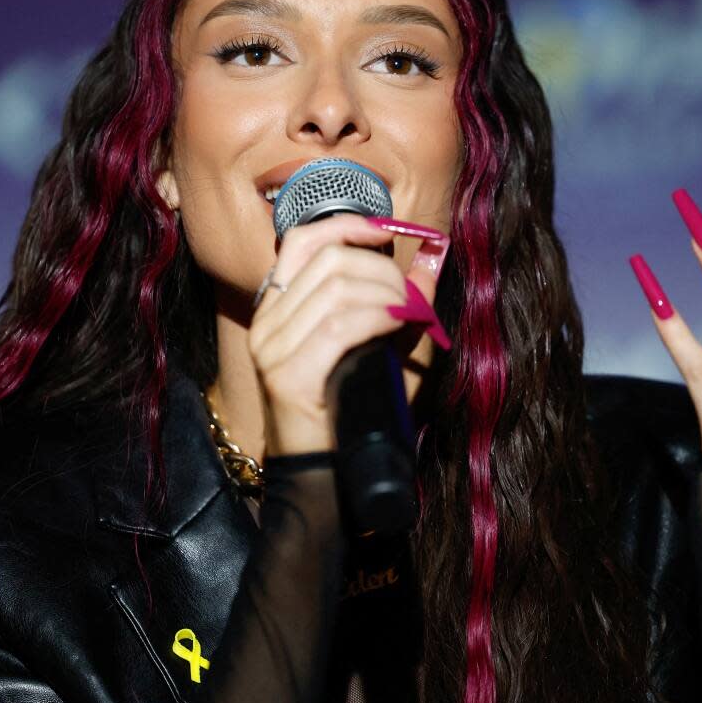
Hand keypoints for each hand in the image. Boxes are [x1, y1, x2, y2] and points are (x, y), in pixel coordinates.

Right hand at [248, 214, 444, 456]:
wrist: (333, 477)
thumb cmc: (360, 410)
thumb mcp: (386, 343)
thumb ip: (406, 297)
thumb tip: (434, 253)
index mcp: (279, 307)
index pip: (301, 240)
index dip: (346, 224)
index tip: (386, 232)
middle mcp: (267, 322)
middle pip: (329, 259)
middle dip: (382, 268)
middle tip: (410, 298)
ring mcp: (270, 349)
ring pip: (337, 289)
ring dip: (386, 295)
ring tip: (407, 318)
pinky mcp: (286, 376)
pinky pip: (339, 326)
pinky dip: (377, 318)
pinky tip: (396, 326)